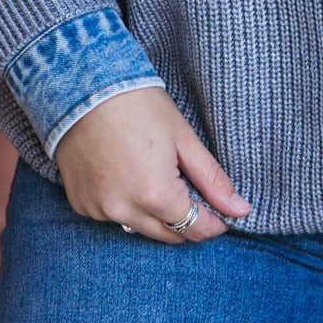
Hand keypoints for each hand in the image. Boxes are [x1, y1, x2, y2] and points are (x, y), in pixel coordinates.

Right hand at [55, 86, 251, 241]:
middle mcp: (124, 211)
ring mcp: (99, 210)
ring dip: (155, 213)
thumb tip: (241, 210)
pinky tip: (127, 175)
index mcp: (155, 194)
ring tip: (156, 175)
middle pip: (169, 235)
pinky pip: (112, 216)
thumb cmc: (139, 105)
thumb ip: (213, 180)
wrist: (83, 87)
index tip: (222, 214)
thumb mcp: (183, 139)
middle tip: (191, 190)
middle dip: (186, 220)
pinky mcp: (81, 205)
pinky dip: (126, 205)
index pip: (195, 228)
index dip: (214, 223)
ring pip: (140, 228)